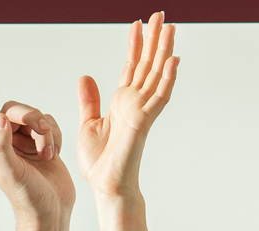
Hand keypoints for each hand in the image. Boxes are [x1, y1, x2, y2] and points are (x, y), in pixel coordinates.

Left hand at [0, 67, 76, 227]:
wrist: (51, 212)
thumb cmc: (28, 198)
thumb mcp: (12, 172)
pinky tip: (53, 154)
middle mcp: (3, 141)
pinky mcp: (41, 142)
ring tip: (48, 153)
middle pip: (13, 110)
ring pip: (33, 116)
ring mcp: (22, 141)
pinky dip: (55, 136)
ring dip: (45, 131)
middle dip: (30, 117)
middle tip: (42, 132)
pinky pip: (49, 123)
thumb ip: (2, 145)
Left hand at [76, 12, 179, 202]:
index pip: (131, 67)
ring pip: (157, 74)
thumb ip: (89, 100)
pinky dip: (167, 78)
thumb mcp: (88, 123)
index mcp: (122, 102)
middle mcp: (134, 103)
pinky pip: (159, 97)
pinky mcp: (144, 122)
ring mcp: (142, 111)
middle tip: (160, 15)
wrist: (105, 185)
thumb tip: (85, 76)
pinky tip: (173, 60)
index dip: (135, 45)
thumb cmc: (100, 163)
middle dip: (154, 39)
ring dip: (164, 51)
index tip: (137, 24)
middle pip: (148, 64)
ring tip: (169, 28)